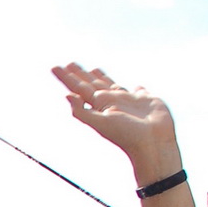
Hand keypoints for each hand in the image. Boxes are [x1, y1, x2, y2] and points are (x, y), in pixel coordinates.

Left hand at [52, 62, 180, 179]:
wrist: (152, 142)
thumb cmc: (126, 134)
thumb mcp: (100, 123)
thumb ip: (82, 111)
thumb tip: (67, 96)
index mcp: (98, 106)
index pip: (79, 88)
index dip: (68, 78)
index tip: (55, 67)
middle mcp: (110, 102)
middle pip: (91, 84)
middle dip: (80, 74)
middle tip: (69, 64)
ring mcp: (126, 101)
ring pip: (110, 85)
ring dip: (100, 77)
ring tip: (92, 69)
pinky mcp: (144, 100)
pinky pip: (135, 90)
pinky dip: (133, 87)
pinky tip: (134, 86)